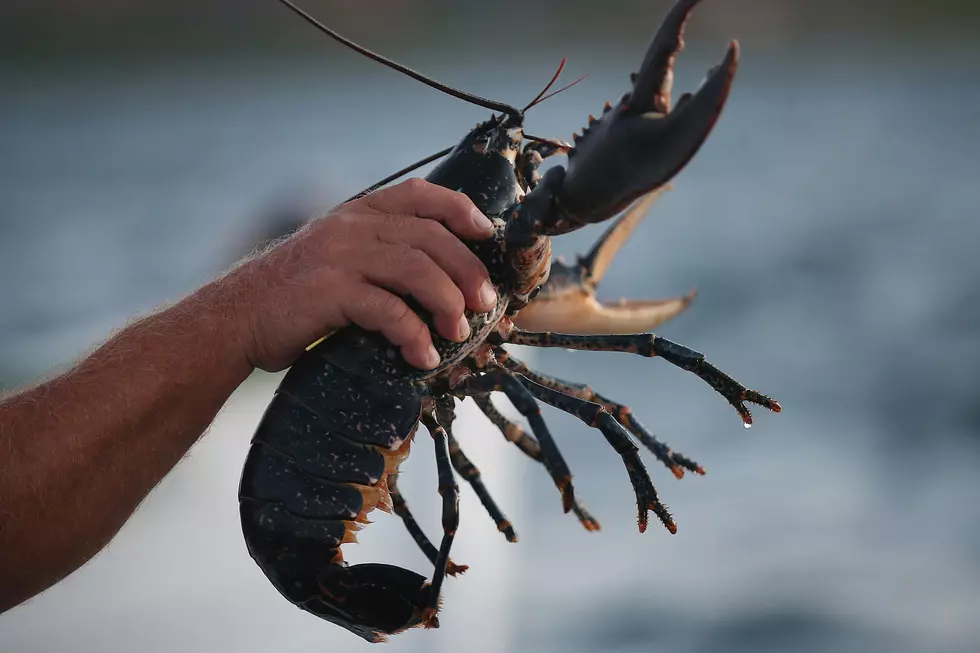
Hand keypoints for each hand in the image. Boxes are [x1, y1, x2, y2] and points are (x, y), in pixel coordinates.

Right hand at [220, 178, 498, 371]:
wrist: (234, 320)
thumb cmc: (292, 297)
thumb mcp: (335, 258)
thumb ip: (376, 254)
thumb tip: (436, 277)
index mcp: (356, 213)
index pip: (420, 194)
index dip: (461, 210)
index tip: (487, 234)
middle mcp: (350, 226)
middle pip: (430, 237)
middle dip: (467, 270)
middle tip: (484, 303)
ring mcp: (339, 256)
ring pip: (417, 270)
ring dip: (447, 303)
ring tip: (458, 332)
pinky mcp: (330, 292)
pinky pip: (389, 311)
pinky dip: (414, 335)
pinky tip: (422, 356)